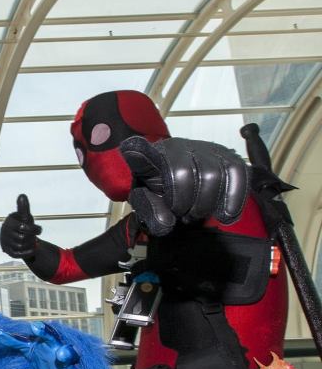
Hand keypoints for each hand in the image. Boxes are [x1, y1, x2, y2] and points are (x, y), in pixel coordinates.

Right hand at [0, 194, 41, 259]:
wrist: (18, 237)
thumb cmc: (22, 224)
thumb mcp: (24, 216)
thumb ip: (23, 207)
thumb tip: (22, 195)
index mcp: (9, 223)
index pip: (23, 228)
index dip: (34, 229)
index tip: (39, 230)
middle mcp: (5, 233)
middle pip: (23, 238)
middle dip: (32, 237)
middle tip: (33, 236)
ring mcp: (5, 243)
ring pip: (22, 246)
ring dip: (30, 244)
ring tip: (31, 241)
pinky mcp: (8, 251)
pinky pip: (20, 254)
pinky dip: (28, 252)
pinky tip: (31, 249)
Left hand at [0, 321, 85, 368]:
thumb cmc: (42, 354)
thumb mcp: (28, 348)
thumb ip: (12, 341)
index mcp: (54, 344)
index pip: (50, 335)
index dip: (43, 331)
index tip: (34, 326)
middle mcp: (65, 358)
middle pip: (70, 353)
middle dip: (67, 354)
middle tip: (61, 355)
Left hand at [120, 136, 247, 236]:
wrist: (184, 188)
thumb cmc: (163, 193)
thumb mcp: (150, 203)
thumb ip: (152, 212)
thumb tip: (166, 222)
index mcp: (154, 157)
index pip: (143, 154)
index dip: (137, 152)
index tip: (130, 149)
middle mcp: (180, 146)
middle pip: (183, 174)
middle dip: (182, 203)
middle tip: (181, 214)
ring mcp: (207, 148)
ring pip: (213, 175)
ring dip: (204, 204)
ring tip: (196, 213)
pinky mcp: (230, 157)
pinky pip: (238, 175)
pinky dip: (233, 199)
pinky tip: (224, 214)